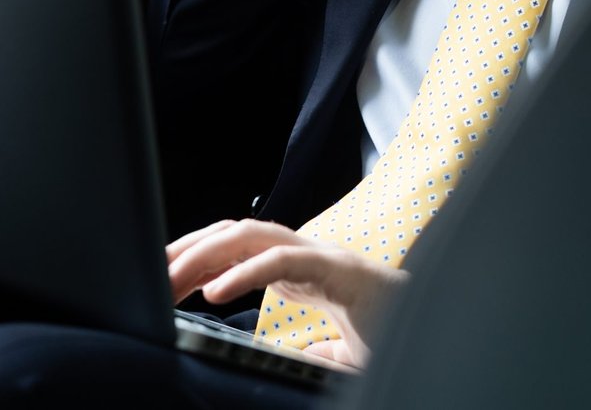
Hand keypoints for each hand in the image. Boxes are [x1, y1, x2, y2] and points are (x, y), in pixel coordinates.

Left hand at [166, 218, 409, 368]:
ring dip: (205, 253)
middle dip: (187, 249)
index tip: (159, 275)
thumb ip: (320, 347)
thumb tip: (312, 355)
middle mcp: (302, 252)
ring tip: (172, 280)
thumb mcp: (342, 347)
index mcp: (297, 266)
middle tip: (150, 275)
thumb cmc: (392, 330)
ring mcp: (317, 254)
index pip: (234, 247)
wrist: (440, 323)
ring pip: (249, 236)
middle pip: (231, 234)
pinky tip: (215, 292)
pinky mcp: (334, 266)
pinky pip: (282, 259)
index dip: (195, 255)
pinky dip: (245, 271)